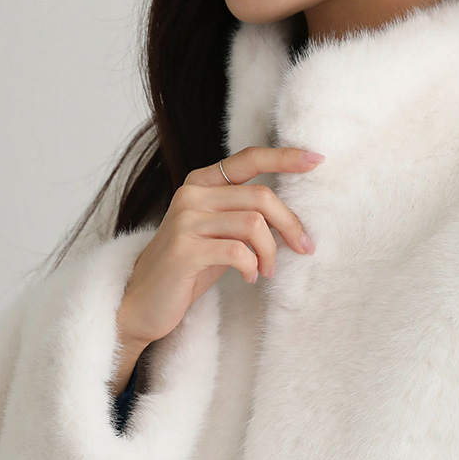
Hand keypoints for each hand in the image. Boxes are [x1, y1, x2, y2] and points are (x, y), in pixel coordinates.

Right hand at [117, 145, 322, 349]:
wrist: (142, 302)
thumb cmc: (187, 269)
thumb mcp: (217, 234)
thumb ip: (243, 216)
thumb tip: (291, 216)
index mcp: (201, 184)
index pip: (248, 159)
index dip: (284, 157)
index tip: (317, 159)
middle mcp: (191, 195)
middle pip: (260, 197)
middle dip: (290, 224)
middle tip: (302, 248)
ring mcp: (186, 221)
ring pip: (253, 224)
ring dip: (270, 252)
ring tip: (266, 270)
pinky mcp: (185, 250)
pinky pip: (238, 251)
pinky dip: (252, 266)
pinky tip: (249, 277)